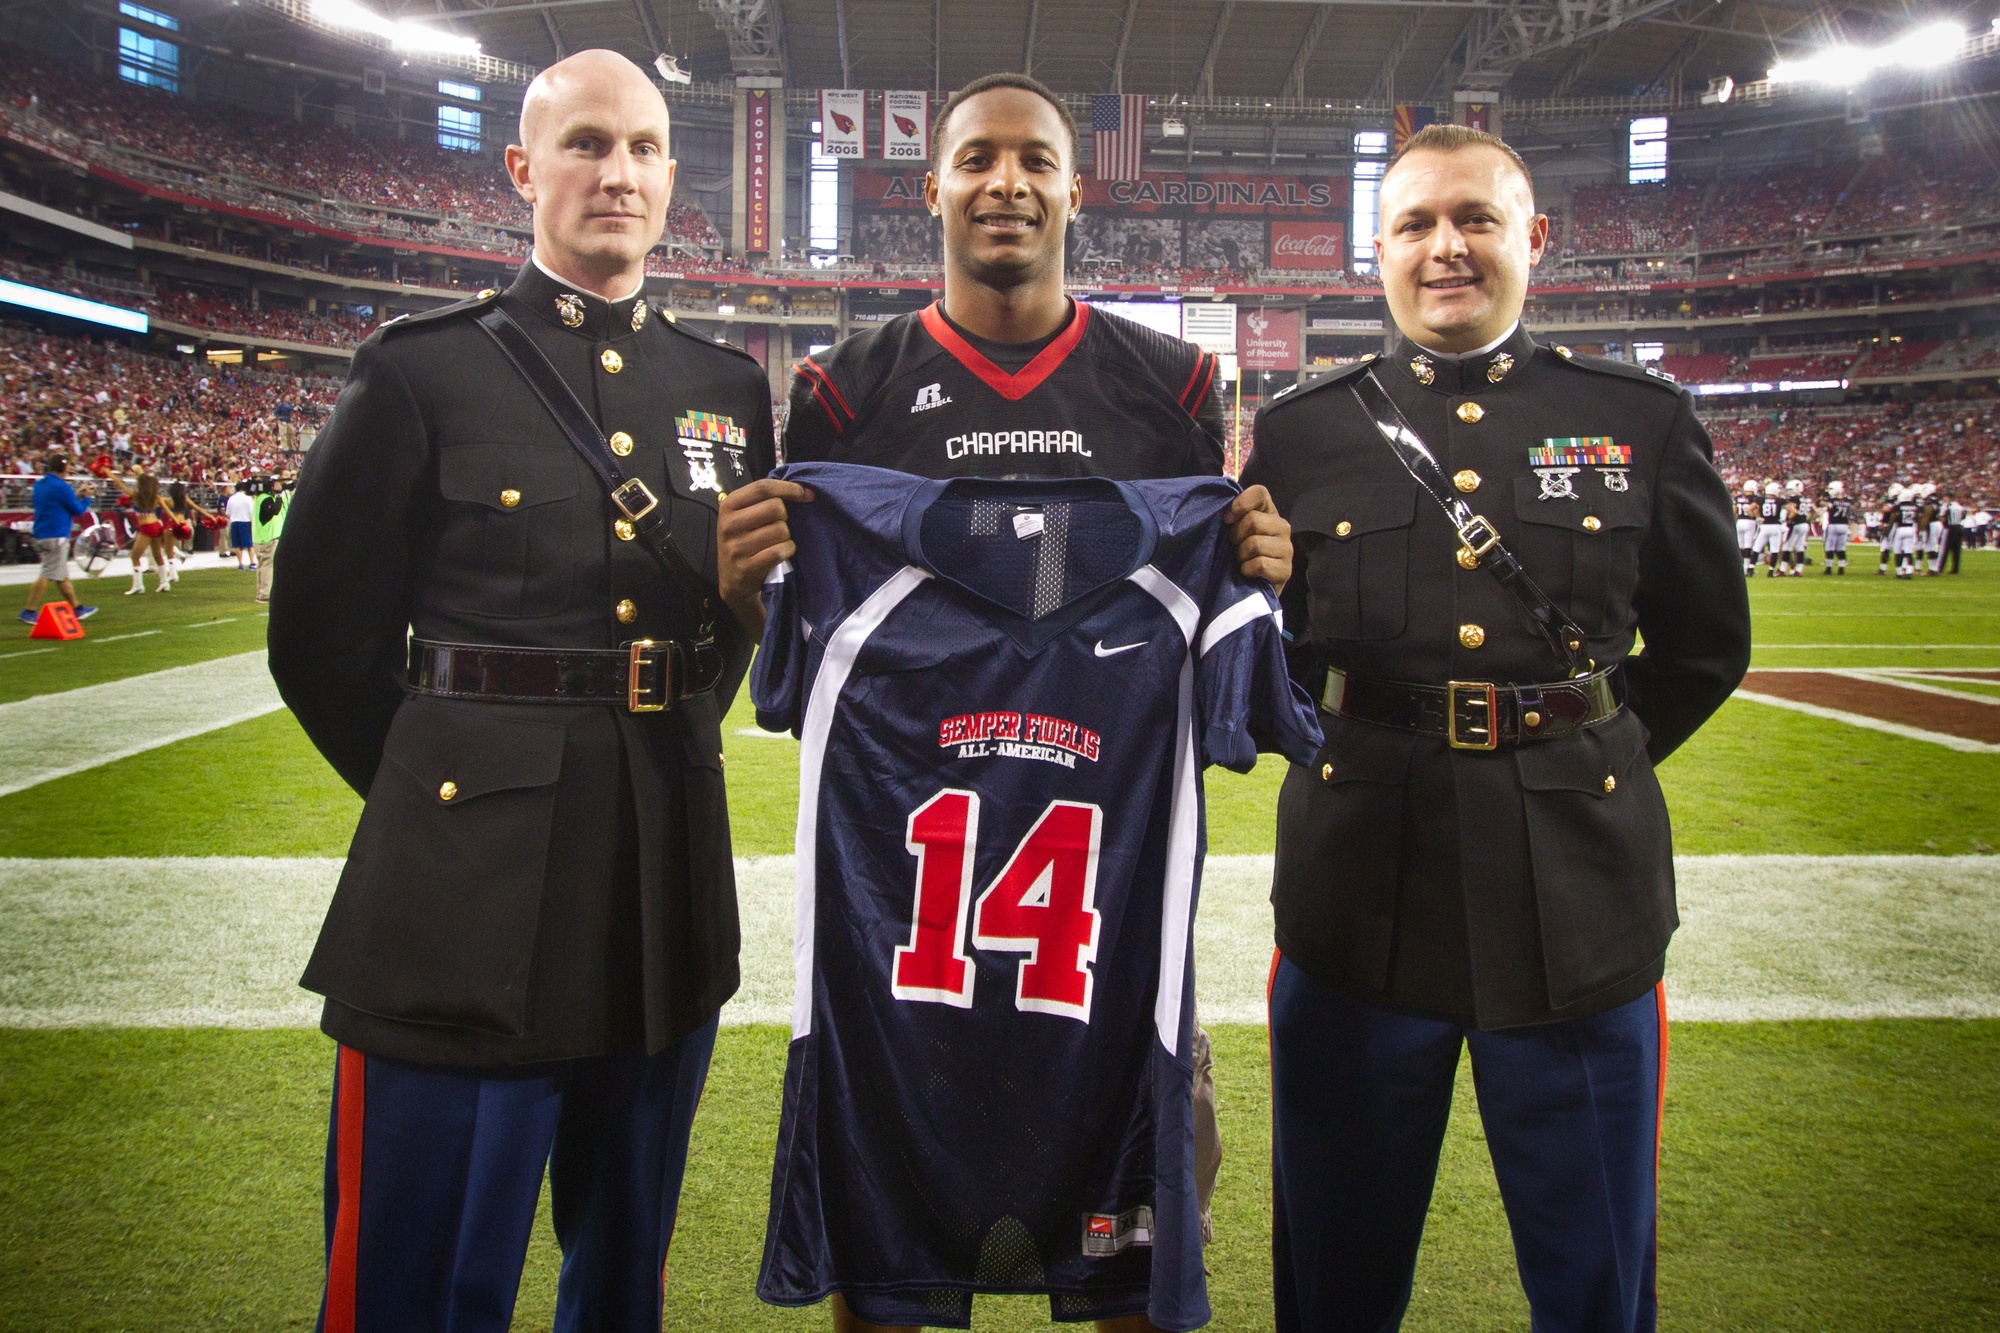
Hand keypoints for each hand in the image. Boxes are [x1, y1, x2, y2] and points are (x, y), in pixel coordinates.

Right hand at [718, 478, 812, 635]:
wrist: (734, 581)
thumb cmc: (746, 542)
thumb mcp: (745, 516)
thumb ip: (765, 500)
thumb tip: (805, 491)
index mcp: (729, 505)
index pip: (763, 487)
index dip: (789, 488)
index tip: (806, 494)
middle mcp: (729, 524)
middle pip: (775, 507)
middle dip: (785, 517)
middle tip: (778, 527)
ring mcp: (736, 547)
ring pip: (781, 530)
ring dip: (786, 537)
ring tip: (776, 542)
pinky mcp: (746, 567)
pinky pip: (780, 551)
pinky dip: (787, 551)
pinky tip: (782, 553)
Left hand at [1226, 484, 1290, 592]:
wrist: (1250, 589)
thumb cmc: (1239, 555)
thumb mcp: (1234, 532)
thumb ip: (1233, 517)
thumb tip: (1226, 513)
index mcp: (1269, 512)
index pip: (1260, 493)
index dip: (1240, 503)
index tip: (1227, 519)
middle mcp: (1282, 526)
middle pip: (1253, 520)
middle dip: (1236, 536)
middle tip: (1234, 547)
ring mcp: (1287, 548)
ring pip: (1255, 544)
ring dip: (1241, 556)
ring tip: (1242, 561)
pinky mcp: (1286, 570)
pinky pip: (1260, 564)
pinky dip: (1247, 570)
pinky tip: (1248, 573)